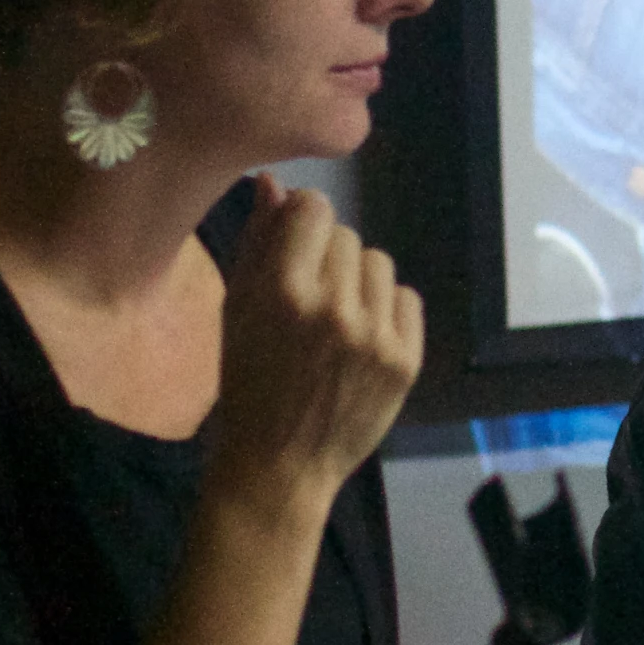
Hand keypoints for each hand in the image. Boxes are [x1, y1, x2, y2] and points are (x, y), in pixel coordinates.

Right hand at [209, 174, 423, 518]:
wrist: (280, 462)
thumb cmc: (248, 381)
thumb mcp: (237, 310)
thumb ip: (258, 242)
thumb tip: (274, 182)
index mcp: (281, 292)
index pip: (313, 209)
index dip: (303, 219)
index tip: (295, 242)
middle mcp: (334, 309)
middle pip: (346, 236)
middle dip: (326, 256)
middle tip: (308, 298)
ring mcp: (375, 336)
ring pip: (378, 263)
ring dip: (357, 281)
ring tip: (334, 320)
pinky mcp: (407, 359)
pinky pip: (405, 298)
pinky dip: (385, 311)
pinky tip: (360, 338)